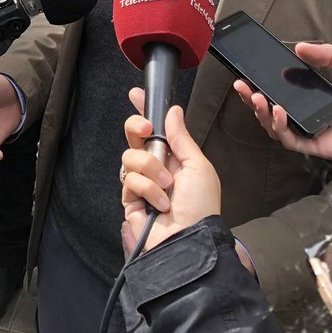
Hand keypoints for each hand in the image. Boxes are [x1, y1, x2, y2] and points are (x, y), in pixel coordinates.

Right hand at [121, 104, 220, 253]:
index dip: (144, 111)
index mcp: (173, 157)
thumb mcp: (198, 166)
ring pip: (130, 157)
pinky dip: (148, 189)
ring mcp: (141, 183)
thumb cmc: (202, 205)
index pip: (155, 129)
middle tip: (147, 130)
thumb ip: (181, 137)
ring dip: (151, 168)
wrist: (191, 238)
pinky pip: (129, 179)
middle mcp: (154, 167)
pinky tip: (160, 203)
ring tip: (167, 186)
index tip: (137, 94)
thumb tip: (173, 110)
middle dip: (136, 127)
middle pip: (133, 136)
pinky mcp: (130, 199)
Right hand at [233, 42, 331, 161]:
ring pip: (278, 128)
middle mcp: (316, 116)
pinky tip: (278, 110)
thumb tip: (299, 47)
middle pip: (275, 111)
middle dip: (253, 99)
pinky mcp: (321, 147)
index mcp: (324, 98)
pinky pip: (292, 141)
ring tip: (254, 96)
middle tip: (241, 85)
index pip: (287, 92)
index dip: (267, 84)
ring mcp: (317, 132)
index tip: (252, 72)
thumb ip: (331, 55)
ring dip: (262, 113)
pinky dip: (280, 127)